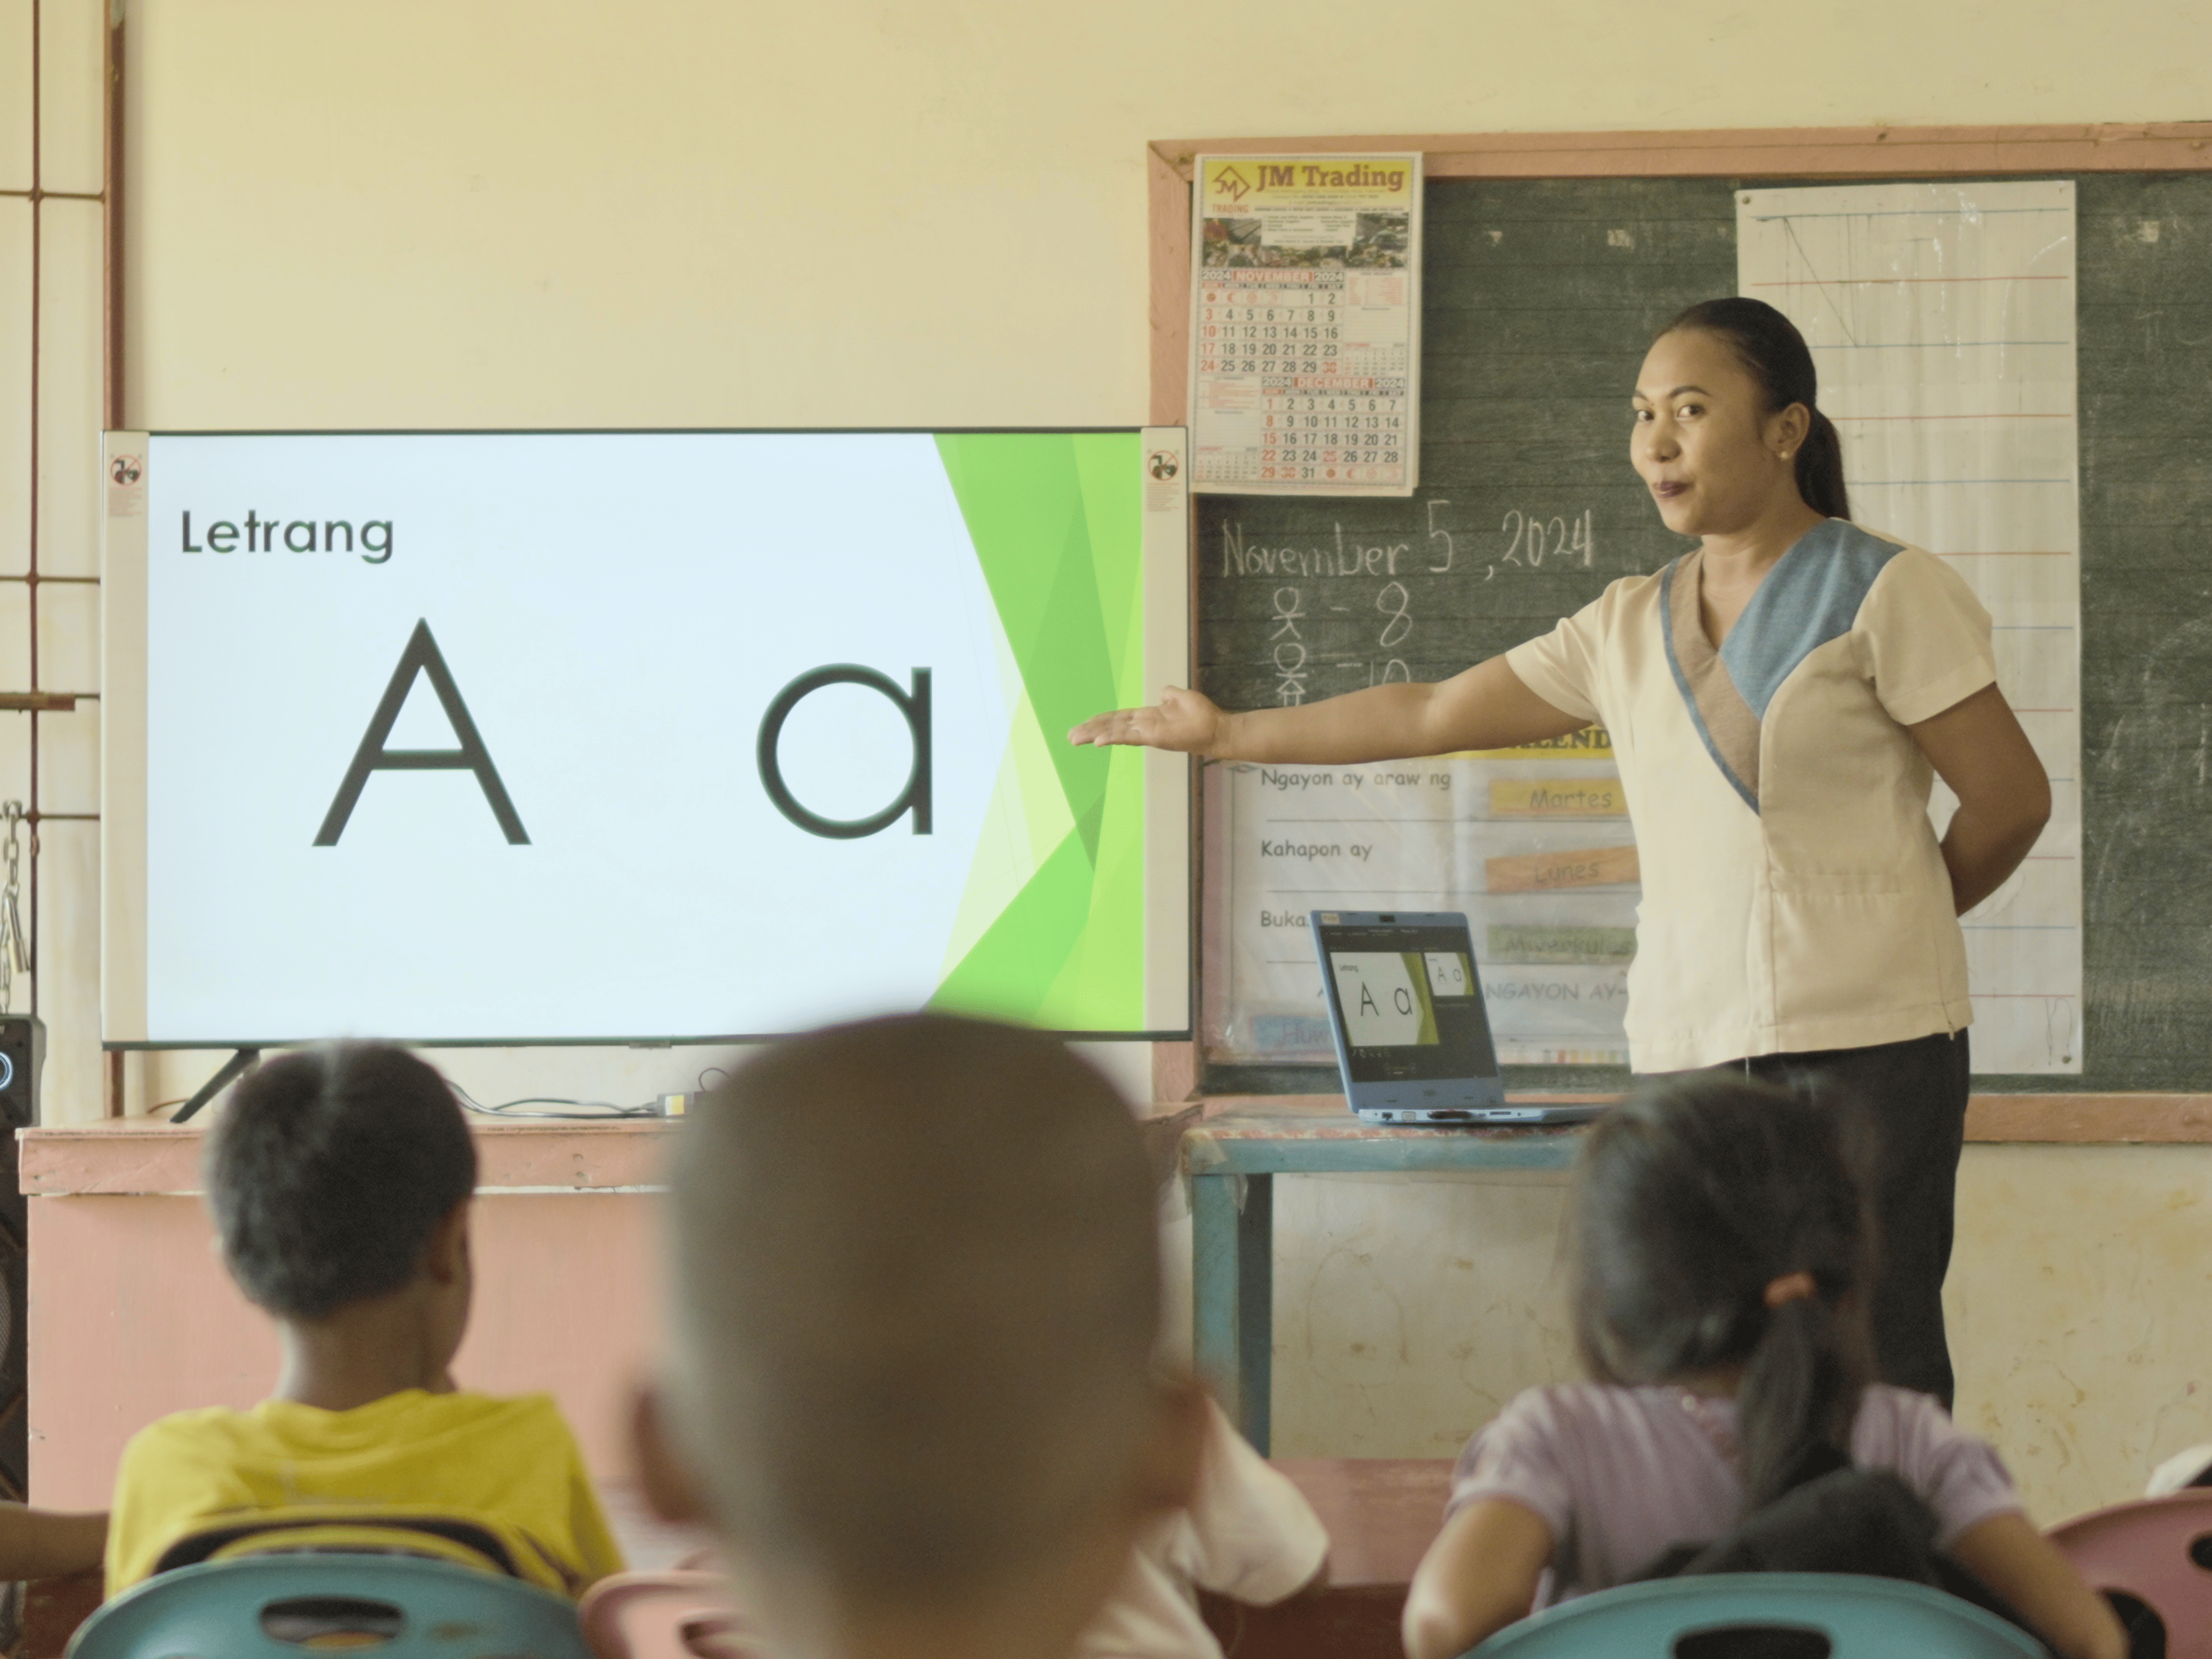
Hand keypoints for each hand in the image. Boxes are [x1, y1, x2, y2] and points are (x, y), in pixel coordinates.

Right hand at [1068, 686, 1225, 754]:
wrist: (1217, 729)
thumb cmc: (1202, 715)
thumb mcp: (1181, 698)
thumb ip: (1169, 695)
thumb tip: (1162, 692)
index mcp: (1147, 717)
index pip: (1118, 718)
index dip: (1100, 721)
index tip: (1083, 724)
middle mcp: (1144, 726)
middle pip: (1111, 726)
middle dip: (1089, 730)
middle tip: (1070, 736)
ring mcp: (1147, 733)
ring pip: (1114, 732)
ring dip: (1093, 735)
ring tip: (1074, 738)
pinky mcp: (1153, 737)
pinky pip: (1128, 737)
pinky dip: (1112, 738)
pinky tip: (1097, 740)